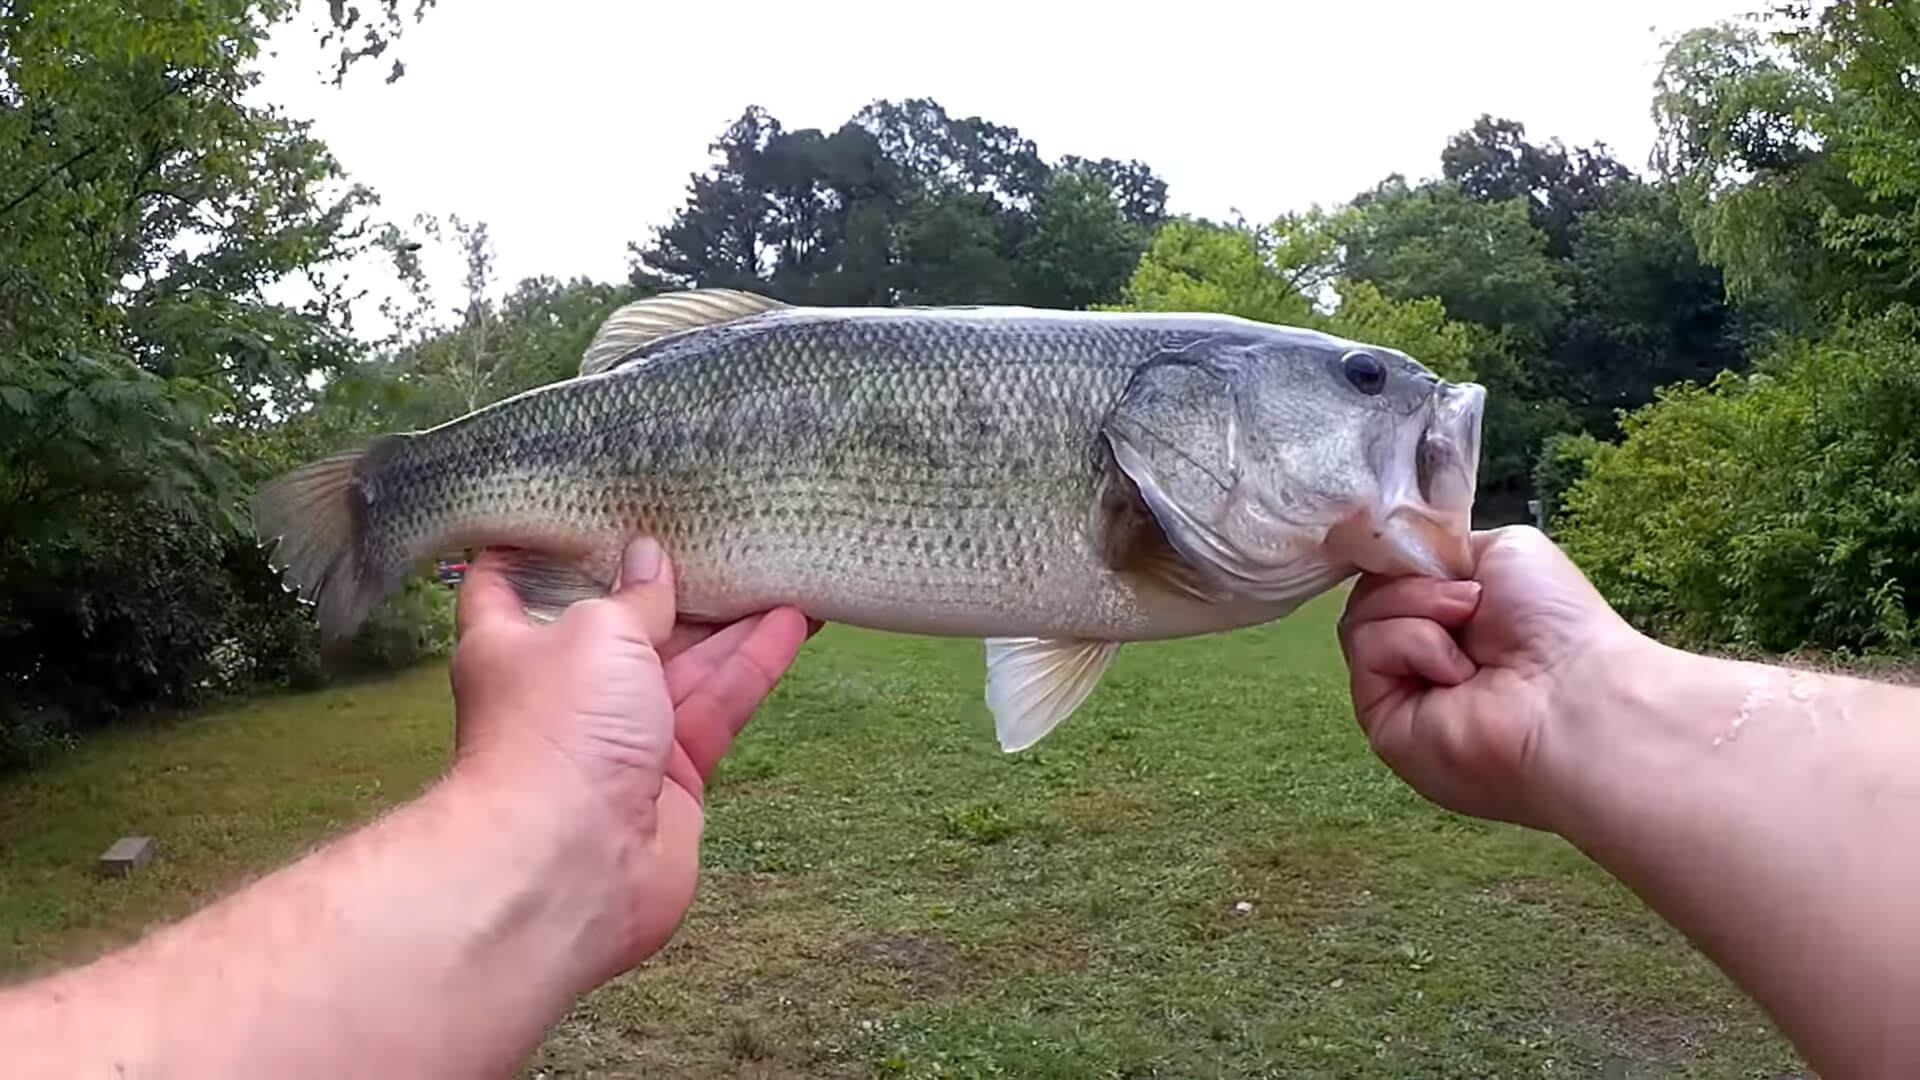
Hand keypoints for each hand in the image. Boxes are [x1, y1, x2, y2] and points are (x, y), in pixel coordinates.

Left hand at [446, 537, 814, 987]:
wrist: (573, 862)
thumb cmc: (557, 731)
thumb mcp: (597, 632)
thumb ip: (634, 595)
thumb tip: (650, 557)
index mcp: (512, 645)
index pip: (506, 583)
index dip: (536, 545)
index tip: (574, 505)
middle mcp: (565, 688)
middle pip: (621, 622)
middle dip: (667, 580)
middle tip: (717, 528)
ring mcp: (620, 735)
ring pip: (684, 663)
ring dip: (731, 619)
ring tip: (781, 565)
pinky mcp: (673, 775)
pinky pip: (718, 706)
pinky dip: (754, 665)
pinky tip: (796, 621)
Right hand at [1336, 525, 1645, 829]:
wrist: (1570, 693)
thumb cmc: (1554, 622)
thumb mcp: (1505, 550)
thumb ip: (1444, 547)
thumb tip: (1399, 556)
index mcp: (1452, 616)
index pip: (1395, 573)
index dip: (1401, 556)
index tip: (1419, 545)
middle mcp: (1422, 651)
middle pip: (1372, 591)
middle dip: (1416, 582)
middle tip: (1470, 601)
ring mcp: (1398, 686)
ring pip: (1362, 616)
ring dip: (1417, 607)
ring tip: (1466, 630)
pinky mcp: (1379, 717)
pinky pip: (1367, 649)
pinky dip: (1411, 644)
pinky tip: (1456, 672)